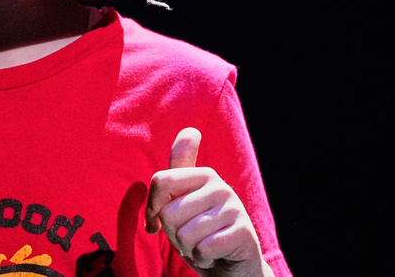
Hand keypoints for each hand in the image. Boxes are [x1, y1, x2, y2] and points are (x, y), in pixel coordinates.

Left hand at [145, 128, 271, 276]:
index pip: (160, 181)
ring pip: (185, 234)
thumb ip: (181, 166)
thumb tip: (190, 130)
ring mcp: (235, 210)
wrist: (231, 265)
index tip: (156, 221)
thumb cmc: (200, 231)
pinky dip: (202, 258)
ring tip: (202, 244)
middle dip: (173, 234)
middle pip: (169, 212)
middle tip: (190, 237)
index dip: (151, 208)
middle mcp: (221, 187)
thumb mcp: (184, 198)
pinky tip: (213, 255)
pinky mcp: (243, 234)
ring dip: (188, 248)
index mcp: (204, 174)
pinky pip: (202, 249)